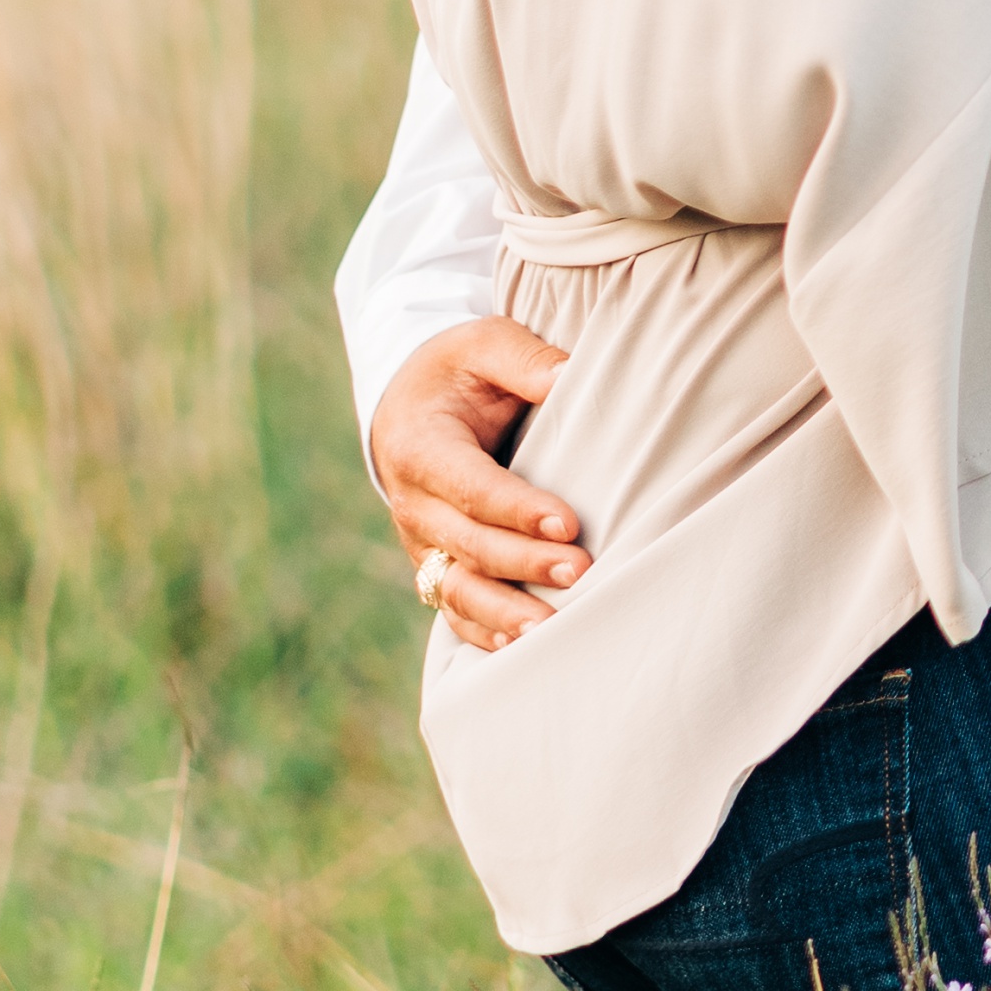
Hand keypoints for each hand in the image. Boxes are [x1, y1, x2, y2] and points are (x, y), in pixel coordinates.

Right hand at [371, 317, 582, 654]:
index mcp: (419, 446)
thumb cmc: (458, 370)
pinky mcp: (434, 564)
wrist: (408, 403)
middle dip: (524, 562)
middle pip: (467, 544)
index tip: (568, 521)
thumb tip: (572, 378)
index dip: (517, 509)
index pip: (470, 487)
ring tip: (551, 631)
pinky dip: (482, 632)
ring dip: (503, 612)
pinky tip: (522, 647)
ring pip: (455, 590)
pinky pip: (452, 609)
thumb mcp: (484, 342)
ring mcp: (420, 541)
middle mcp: (413, 503)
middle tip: (582, 571)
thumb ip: (525, 359)